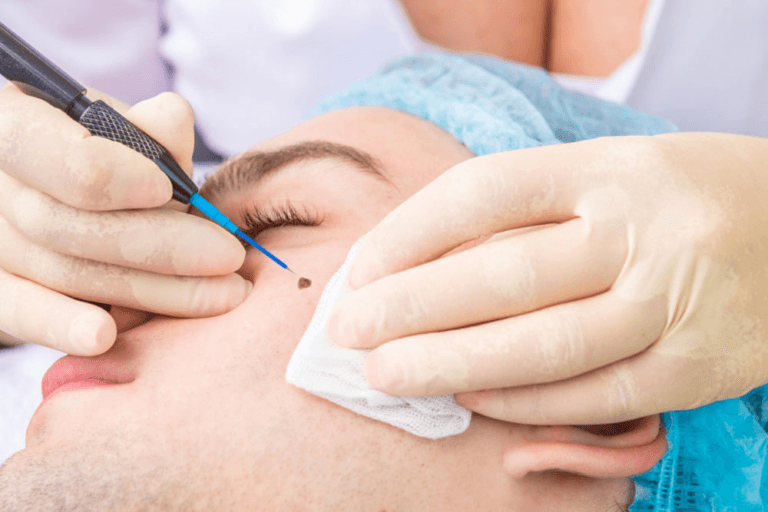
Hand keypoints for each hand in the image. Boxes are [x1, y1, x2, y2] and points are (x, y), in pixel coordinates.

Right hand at [0, 85, 249, 354]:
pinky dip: (64, 325)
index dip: (108, 173)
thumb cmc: (109, 160)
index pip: (43, 147)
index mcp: (13, 121)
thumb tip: (171, 118)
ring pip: (60, 271)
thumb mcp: (127, 135)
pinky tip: (104, 337)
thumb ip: (149, 131)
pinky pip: (21, 312)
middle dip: (157, 244)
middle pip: (63, 221)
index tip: (167, 191)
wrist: (65, 203)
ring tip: (220, 295)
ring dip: (148, 288)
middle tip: (229, 256)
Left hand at [328, 133, 767, 424]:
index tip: (361, 267)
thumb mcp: (610, 174)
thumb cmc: (679, 196)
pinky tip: (469, 398)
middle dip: (412, 308)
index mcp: (608, 168)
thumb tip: (424, 260)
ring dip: (452, 364)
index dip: (411, 232)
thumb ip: (528, 215)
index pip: (487, 191)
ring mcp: (673, 302)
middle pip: (505, 274)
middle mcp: (640, 231)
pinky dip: (523, 402)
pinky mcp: (698, 367)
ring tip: (386, 374)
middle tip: (347, 331)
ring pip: (544, 345)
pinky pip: (595, 394)